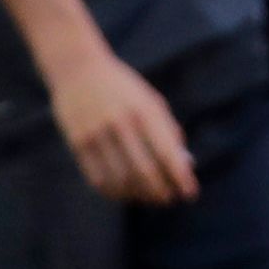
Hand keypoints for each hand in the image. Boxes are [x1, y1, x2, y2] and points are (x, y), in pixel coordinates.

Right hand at [47, 51, 196, 205]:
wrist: (78, 69)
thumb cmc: (124, 89)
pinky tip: (125, 193)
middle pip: (144, 171)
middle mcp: (120, 123)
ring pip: (120, 179)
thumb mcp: (151, 101)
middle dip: (160, 192)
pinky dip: (114, 192)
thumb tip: (184, 166)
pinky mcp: (77, 142)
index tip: (190, 194)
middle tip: (168, 200)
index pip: (167, 152)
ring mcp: (96, 134)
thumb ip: (168, 131)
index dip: (180, 177)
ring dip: (138, 195)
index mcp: (145, 111)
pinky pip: (97, 178)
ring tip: (149, 198)